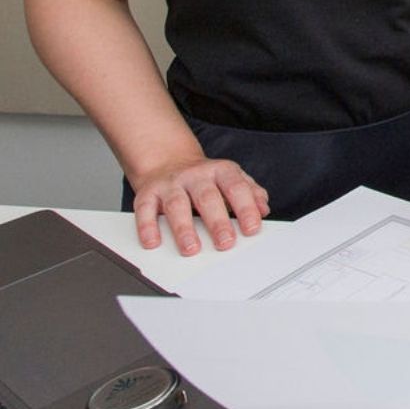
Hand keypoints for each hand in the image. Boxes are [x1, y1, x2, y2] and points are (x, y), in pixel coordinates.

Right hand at [130, 158, 269, 256]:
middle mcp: (195, 175)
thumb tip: (264, 208)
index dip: (246, 208)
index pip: (236, 188)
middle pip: (208, 197)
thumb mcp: (231, 178)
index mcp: (220, 171)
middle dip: (217, 222)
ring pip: (177, 204)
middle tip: (226, 243)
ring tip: (191, 248)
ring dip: (184, 228)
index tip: (252, 229)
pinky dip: (147, 226)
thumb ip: (250, 192)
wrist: (168, 159)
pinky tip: (153, 242)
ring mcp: (171, 184)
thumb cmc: (204, 178)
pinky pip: (145, 209)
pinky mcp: (148, 192)